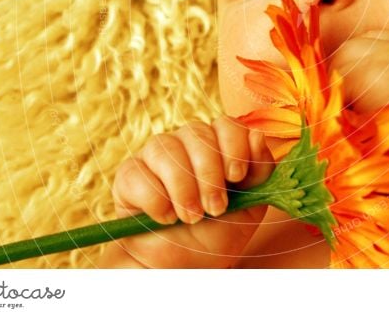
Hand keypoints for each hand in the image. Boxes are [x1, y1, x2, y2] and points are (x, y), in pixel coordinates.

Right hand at [98, 116, 273, 267]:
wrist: (183, 265)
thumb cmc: (218, 231)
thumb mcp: (250, 205)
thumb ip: (260, 170)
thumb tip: (257, 135)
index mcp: (218, 143)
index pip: (226, 123)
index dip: (233, 146)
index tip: (237, 177)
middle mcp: (186, 142)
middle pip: (197, 133)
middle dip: (209, 174)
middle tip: (215, 208)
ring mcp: (155, 155)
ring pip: (166, 149)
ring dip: (183, 188)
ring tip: (191, 217)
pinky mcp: (129, 175)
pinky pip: (138, 175)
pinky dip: (156, 200)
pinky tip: (166, 218)